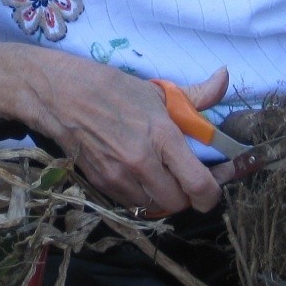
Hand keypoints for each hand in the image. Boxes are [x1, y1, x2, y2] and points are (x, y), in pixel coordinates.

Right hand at [0, 43, 228, 214]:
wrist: (60, 96)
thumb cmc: (111, 88)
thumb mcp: (156, 91)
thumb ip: (196, 95)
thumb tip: (225, 78)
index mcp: (162, 135)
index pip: (200, 185)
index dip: (213, 193)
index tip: (215, 183)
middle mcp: (143, 162)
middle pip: (180, 203)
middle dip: (188, 193)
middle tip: (186, 175)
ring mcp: (120, 177)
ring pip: (157, 207)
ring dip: (165, 196)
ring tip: (163, 174)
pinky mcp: (103, 185)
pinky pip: (135, 204)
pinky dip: (143, 196)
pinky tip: (141, 175)